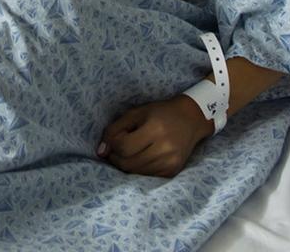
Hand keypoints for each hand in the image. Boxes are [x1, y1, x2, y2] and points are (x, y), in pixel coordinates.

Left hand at [97, 95, 211, 176]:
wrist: (190, 119)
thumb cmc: (159, 112)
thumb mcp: (136, 113)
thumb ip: (115, 129)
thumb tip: (100, 152)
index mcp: (155, 129)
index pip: (124, 147)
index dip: (113, 145)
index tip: (112, 139)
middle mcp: (165, 149)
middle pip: (128, 163)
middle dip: (115, 157)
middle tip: (114, 149)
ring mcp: (170, 163)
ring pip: (136, 172)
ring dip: (125, 164)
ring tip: (126, 152)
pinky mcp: (172, 172)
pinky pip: (147, 176)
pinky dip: (138, 169)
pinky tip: (139, 157)